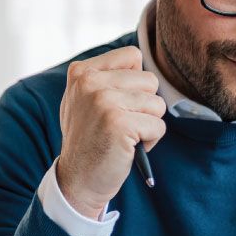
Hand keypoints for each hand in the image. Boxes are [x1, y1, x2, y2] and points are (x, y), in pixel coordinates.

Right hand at [56, 46, 166, 218]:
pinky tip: (128, 148)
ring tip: (125, 136)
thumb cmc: (90, 139)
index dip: (136, 83)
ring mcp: (103, 101)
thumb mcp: (86, 99)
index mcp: (82, 71)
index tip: (117, 104)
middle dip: (145, 106)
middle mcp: (90, 82)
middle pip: (150, 81)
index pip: (132, 56)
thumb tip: (138, 57)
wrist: (78, 180)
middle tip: (122, 125)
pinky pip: (158, 126)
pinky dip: (151, 141)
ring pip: (157, 104)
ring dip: (148, 124)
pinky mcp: (118, 123)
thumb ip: (106, 77)